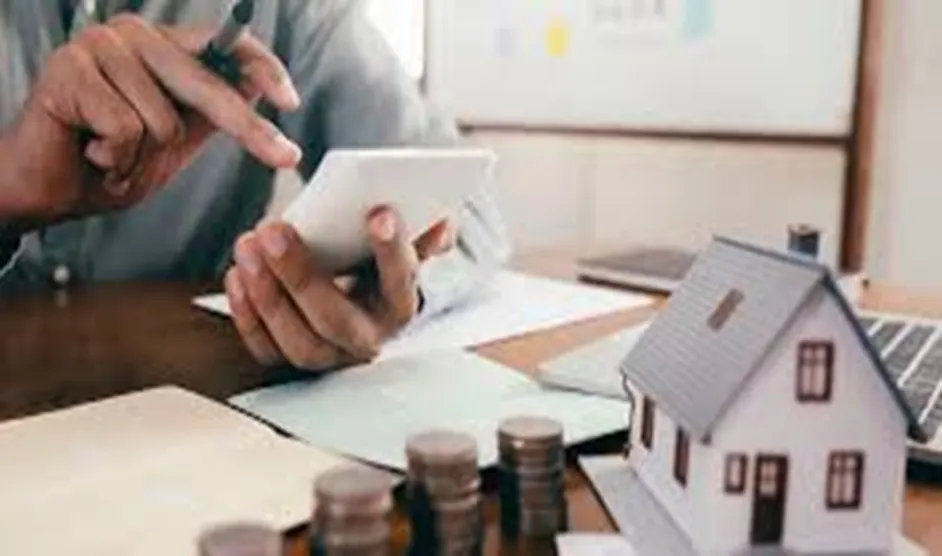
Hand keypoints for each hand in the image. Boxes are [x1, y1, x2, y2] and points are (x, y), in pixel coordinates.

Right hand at [0, 15, 301, 228]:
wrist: (46, 192)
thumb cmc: (109, 164)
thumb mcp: (174, 140)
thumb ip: (209, 113)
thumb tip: (260, 89)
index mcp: (159, 47)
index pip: (223, 44)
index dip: (262, 69)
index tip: (290, 101)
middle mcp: (131, 35)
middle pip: (207, 85)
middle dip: (247, 130)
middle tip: (285, 157)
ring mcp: (98, 47)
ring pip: (163, 119)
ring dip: (142, 157)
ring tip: (111, 156)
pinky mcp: (69, 70)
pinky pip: (125, 130)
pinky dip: (114, 158)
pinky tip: (90, 151)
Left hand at [224, 208, 454, 369]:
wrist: (348, 295)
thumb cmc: (370, 262)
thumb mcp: (398, 244)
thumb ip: (419, 231)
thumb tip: (443, 222)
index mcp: (401, 305)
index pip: (402, 280)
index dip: (392, 250)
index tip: (379, 211)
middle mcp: (369, 339)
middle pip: (335, 319)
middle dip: (301, 275)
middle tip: (274, 230)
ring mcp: (329, 356)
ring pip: (297, 342)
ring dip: (267, 294)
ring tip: (248, 245)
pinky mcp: (293, 359)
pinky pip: (266, 349)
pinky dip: (247, 314)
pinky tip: (238, 274)